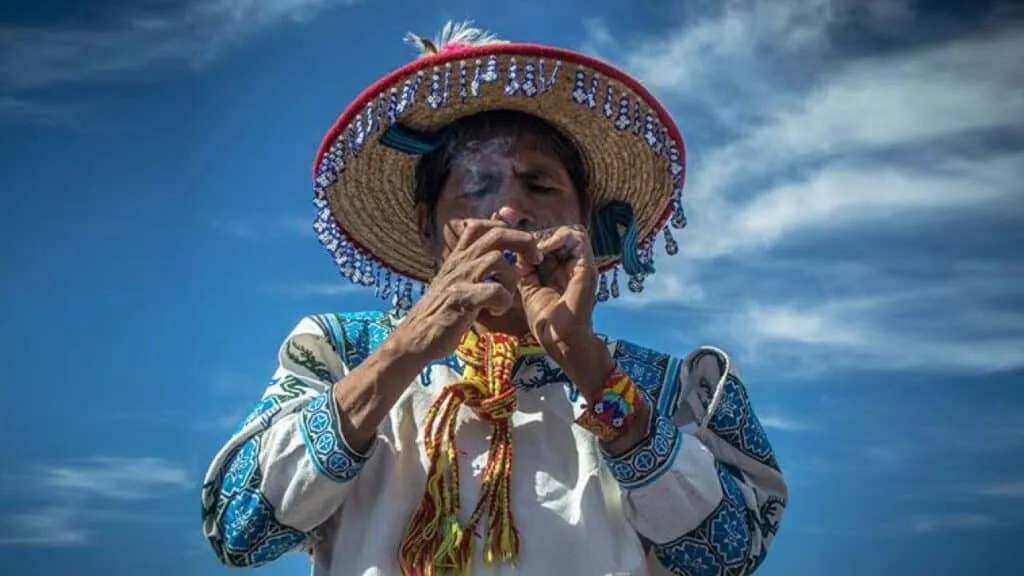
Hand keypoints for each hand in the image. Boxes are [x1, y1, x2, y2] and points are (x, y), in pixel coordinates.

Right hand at [392, 220, 541, 361]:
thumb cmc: (441, 312)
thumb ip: (473, 266)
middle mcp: (460, 262)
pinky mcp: (461, 299)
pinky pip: (494, 291)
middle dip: (523, 241)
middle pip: (497, 234)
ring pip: (497, 260)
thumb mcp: (456, 282)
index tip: (519, 246)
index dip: (505, 227)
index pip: (480, 225)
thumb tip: (495, 252)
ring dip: (511, 279)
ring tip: (505, 297)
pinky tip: (494, 311)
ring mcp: (460, 279)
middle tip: (536, 259)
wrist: (416, 336)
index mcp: (459, 257)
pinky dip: (502, 301)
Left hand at [517, 224, 598, 355]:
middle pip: (559, 234)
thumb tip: (516, 246)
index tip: (513, 238)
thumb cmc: (546, 321)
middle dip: (539, 235)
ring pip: (570, 232)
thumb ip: (524, 267)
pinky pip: (578, 239)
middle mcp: (572, 265)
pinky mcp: (587, 267)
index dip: (532, 237)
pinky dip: (558, 238)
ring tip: (535, 249)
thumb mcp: (528, 287)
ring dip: (549, 236)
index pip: (549, 241)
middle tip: (523, 245)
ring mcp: (581, 265)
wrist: (560, 340)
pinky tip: (542, 250)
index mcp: (560, 270)